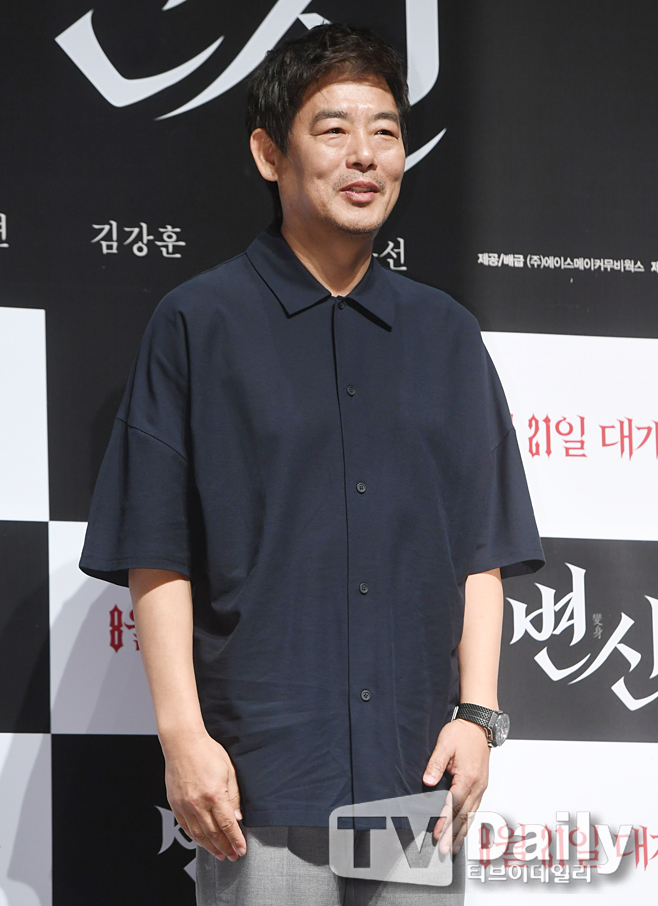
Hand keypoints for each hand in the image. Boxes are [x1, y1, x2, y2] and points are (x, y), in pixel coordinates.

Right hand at [161, 730, 246, 860]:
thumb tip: (237, 817)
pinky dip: (195, 838)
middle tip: (233, 855)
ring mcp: (185, 805)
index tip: (241, 849)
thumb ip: (234, 796)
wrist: (183, 743)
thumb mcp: (228, 771)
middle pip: (214, 834)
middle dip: (225, 848)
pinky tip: (202, 842)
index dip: (236, 840)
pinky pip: (186, 827)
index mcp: (215, 794)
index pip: (228, 825)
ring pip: (199, 835)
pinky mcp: (176, 804)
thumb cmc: (206, 751)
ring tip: (220, 854)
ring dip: (211, 847)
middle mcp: (198, 803)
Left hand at [422, 719, 490, 854]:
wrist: (479, 725)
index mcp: (468, 777)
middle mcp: (477, 785)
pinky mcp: (481, 784)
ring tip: (454, 846)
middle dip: (453, 833)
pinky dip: (468, 820)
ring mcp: (481, 786)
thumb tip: (427, 781)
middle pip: (464, 814)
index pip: (454, 804)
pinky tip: (464, 827)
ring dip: (462, 831)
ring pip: (471, 814)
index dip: (445, 820)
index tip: (437, 832)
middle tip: (445, 848)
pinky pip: (475, 807)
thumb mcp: (444, 745)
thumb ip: (435, 765)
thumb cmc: (463, 733)